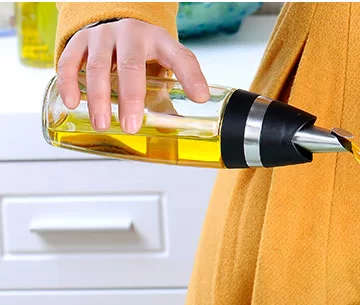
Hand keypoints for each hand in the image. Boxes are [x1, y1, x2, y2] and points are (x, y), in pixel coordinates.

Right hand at [56, 18, 209, 133]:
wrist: (116, 29)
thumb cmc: (143, 54)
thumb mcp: (162, 67)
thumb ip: (167, 96)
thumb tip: (171, 130)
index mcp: (160, 42)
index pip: (180, 57)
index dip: (191, 77)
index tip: (199, 98)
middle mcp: (132, 34)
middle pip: (131, 65)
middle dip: (131, 98)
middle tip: (131, 126)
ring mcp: (103, 35)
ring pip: (98, 66)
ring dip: (99, 97)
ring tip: (102, 123)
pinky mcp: (80, 40)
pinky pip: (70, 60)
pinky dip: (69, 82)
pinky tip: (72, 102)